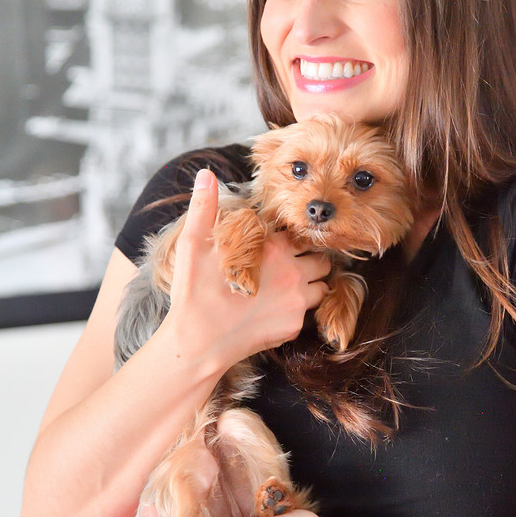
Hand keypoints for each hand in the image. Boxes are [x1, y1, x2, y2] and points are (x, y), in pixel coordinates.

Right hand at [164, 169, 330, 364]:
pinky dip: (297, 309)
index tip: (277, 248)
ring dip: (309, 284)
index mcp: (273, 248)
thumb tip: (205, 173)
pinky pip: (308, 312)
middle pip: (320, 259)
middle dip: (307, 260)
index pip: (299, 235)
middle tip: (285, 268)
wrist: (197, 343)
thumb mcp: (193, 243)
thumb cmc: (194, 292)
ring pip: (321, 286)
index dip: (289, 240)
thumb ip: (204, 206)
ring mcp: (297, 301)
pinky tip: (274, 310)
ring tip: (284, 288)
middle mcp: (293, 272)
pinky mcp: (295, 326)